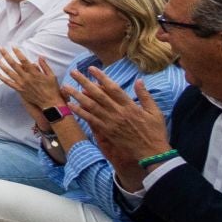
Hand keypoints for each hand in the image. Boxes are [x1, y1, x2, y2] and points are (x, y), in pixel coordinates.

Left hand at [0, 48, 63, 111]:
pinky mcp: (19, 89)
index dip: (18, 53)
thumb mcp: (52, 76)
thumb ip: (45, 66)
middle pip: (13, 64)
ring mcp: (21, 84)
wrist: (49, 103)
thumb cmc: (52, 89)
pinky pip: (8, 82)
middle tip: (0, 48)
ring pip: (8, 72)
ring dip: (1, 64)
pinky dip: (1, 77)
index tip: (13, 47)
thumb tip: (40, 56)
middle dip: (6, 55)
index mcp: (34, 73)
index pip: (24, 61)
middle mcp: (26, 78)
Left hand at [69, 68, 172, 188]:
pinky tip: (71, 105)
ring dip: (77, 96)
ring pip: (91, 106)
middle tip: (73, 72)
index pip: (113, 88)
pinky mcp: (106, 132)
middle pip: (98, 94)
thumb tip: (139, 80)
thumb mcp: (155, 112)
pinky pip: (91, 120)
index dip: (101, 77)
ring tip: (66, 87)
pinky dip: (80, 112)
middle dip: (84, 82)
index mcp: (130, 106)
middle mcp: (118, 112)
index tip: (91, 69)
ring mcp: (111, 122)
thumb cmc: (155, 132)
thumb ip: (145, 96)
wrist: (152, 153)